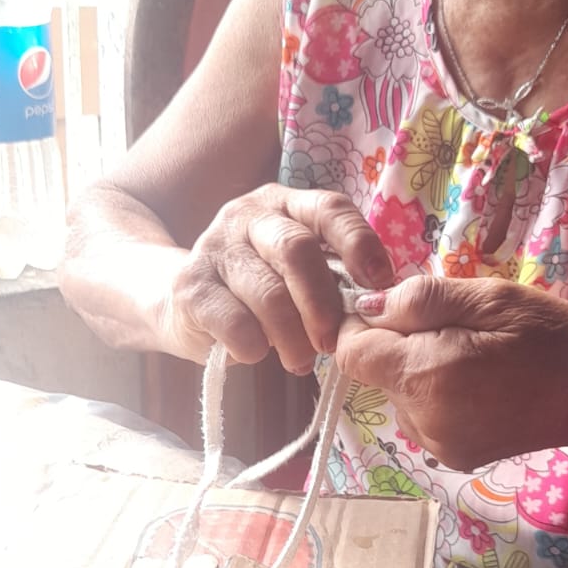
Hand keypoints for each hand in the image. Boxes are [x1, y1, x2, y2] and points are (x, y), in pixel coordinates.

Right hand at [163, 185, 394, 372]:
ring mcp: (215, 247)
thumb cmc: (260, 290)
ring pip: (267, 292)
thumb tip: (378, 306)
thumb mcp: (300, 273)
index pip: (329, 209)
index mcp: (287, 205)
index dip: (358, 243)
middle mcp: (249, 215)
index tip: (380, 283)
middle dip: (322, 303)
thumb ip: (335, 277)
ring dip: (291, 336)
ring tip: (300, 361)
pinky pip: (233, 321)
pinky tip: (258, 355)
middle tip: (332, 343)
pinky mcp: (191, 286)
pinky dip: (254, 345)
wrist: (187, 303)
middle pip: (296, 251)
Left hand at [336, 276, 567, 469]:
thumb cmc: (551, 336)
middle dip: (399, 346)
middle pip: (375, 374)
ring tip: (473, 356)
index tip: (395, 309)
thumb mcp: (489, 298)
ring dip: (419, 372)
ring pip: (398, 395)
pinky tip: (477, 384)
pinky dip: (436, 396)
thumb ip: (421, 300)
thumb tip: (365, 306)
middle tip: (455, 328)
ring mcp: (438, 445)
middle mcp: (424, 420)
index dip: (361, 324)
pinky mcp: (454, 457)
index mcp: (428, 376)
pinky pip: (422, 417)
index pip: (351, 353)